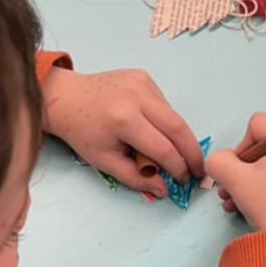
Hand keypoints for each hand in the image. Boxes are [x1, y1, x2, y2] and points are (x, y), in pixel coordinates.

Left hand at [43, 67, 204, 196]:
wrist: (65, 98)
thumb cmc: (82, 131)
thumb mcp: (104, 161)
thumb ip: (136, 177)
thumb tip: (164, 189)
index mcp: (124, 120)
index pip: (163, 148)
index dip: (178, 167)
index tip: (185, 180)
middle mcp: (137, 96)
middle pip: (178, 128)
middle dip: (192, 152)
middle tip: (200, 170)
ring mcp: (143, 83)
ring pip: (174, 116)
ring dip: (180, 138)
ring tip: (179, 155)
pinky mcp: (144, 77)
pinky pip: (165, 105)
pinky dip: (167, 122)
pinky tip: (157, 131)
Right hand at [206, 113, 265, 233]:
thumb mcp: (233, 178)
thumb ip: (217, 160)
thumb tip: (218, 160)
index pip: (258, 125)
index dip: (240, 145)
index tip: (237, 167)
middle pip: (265, 146)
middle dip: (244, 168)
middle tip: (235, 185)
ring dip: (250, 181)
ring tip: (239, 199)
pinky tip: (253, 205)